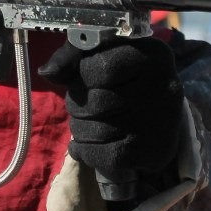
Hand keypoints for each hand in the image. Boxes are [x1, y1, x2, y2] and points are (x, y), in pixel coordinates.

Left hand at [39, 37, 184, 192]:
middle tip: (85, 105)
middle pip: (94, 102)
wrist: (158, 115)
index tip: (88, 78)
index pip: (98, 68)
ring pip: (93, 131)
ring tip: (90, 122)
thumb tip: (48, 72)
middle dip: (76, 104)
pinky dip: (85, 151)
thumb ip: (73, 55)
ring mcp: (158, 124)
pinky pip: (98, 156)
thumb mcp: (103, 54)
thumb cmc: (124, 78)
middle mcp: (163, 88)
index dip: (81, 75)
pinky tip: (94, 144)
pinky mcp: (150, 154)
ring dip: (79, 129)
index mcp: (153, 55)